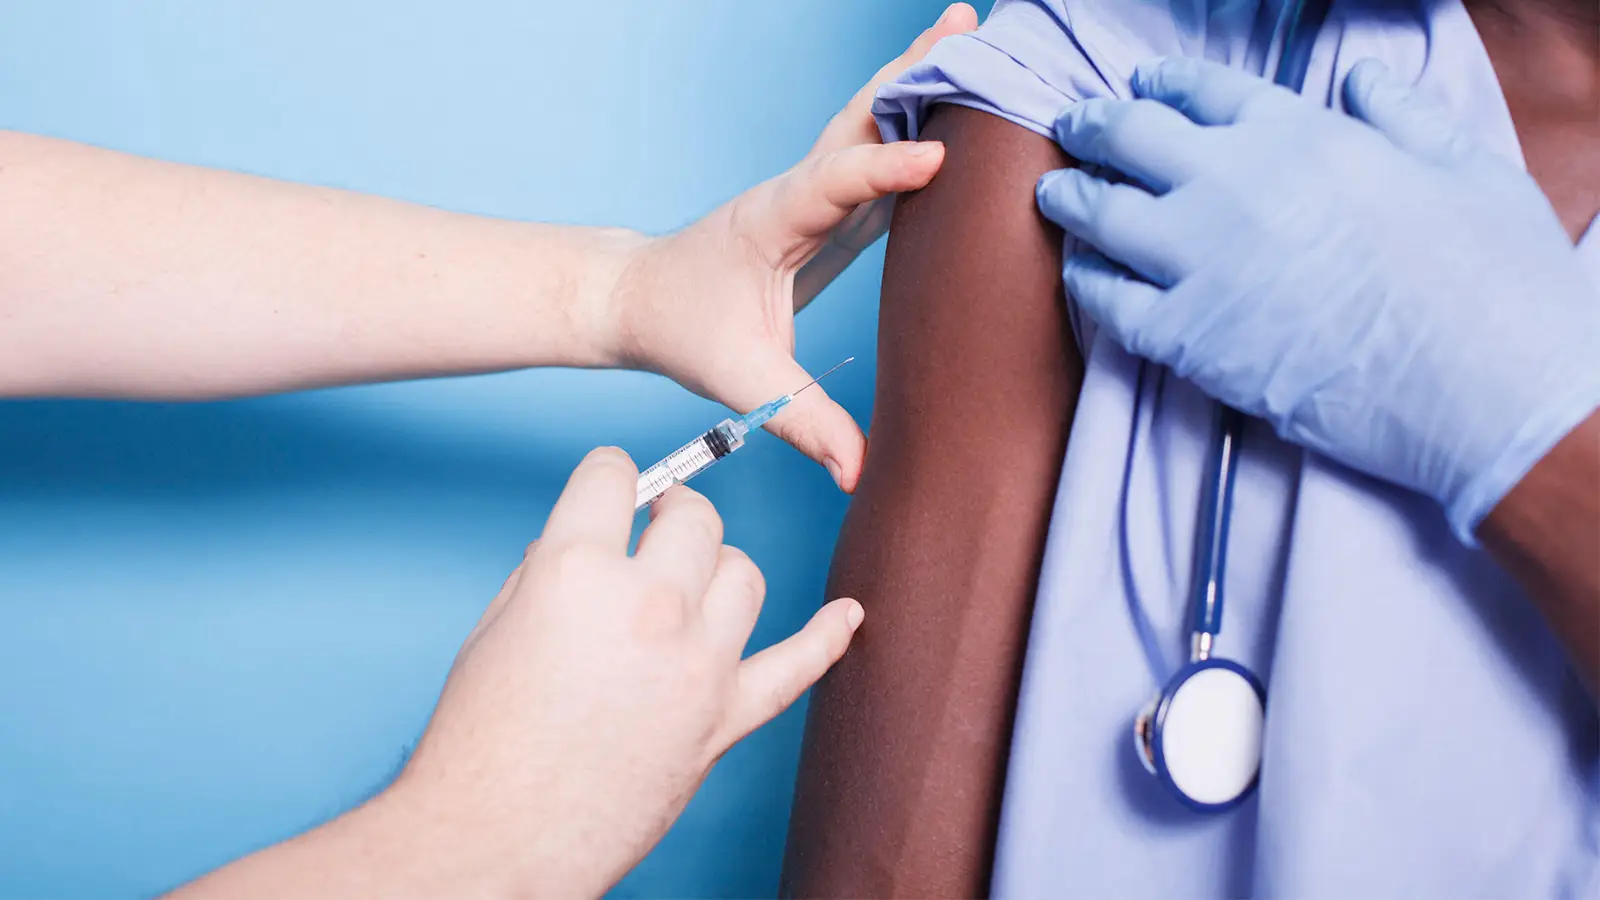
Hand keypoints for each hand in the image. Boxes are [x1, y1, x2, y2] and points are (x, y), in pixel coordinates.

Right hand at [389, 448, 863, 897]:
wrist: (498, 841)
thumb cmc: (478, 744)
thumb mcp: (495, 629)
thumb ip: (546, 572)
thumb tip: (581, 542)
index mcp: (575, 571)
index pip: (612, 476)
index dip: (608, 477)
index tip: (610, 488)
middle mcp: (648, 605)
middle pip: (694, 518)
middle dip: (669, 515)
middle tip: (652, 529)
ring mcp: (698, 662)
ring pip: (744, 573)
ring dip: (718, 568)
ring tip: (691, 582)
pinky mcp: (727, 718)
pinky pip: (799, 665)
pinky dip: (828, 636)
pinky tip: (847, 614)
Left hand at [609, 4, 978, 491]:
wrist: (641, 297)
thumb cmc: (683, 328)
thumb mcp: (741, 380)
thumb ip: (801, 420)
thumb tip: (859, 471)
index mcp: (775, 220)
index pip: (833, 183)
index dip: (882, 169)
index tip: (936, 156)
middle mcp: (798, 190)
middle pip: (860, 119)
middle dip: (912, 74)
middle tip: (968, 29)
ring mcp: (814, 189)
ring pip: (869, 119)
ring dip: (917, 76)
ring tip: (972, 30)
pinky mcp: (828, 203)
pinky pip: (877, 147)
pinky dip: (916, 115)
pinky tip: (956, 97)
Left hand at [1035, 56, 1599, 541]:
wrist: (1489, 393)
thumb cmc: (1494, 282)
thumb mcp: (1466, 169)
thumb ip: (1402, 116)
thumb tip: (1362, 78)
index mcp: (1304, 136)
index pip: (1206, 92)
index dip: (1164, 85)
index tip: (1142, 87)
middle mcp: (1237, 187)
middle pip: (1132, 139)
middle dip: (1094, 127)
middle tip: (1074, 127)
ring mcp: (1202, 263)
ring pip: (1102, 214)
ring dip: (1071, 197)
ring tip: (1056, 193)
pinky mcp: (1187, 339)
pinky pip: (1107, 301)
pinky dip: (1085, 280)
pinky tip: (1080, 272)